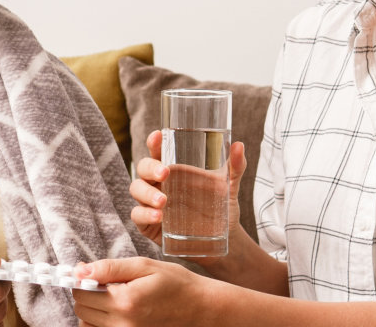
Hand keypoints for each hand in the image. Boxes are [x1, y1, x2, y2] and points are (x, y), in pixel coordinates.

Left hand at [72, 257, 216, 326]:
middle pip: (81, 309)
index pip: (81, 292)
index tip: (92, 273)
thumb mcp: (145, 266)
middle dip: (87, 293)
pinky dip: (100, 323)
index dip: (83, 279)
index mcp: (125, 301)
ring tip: (112, 298)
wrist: (201, 309)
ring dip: (92, 310)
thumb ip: (110, 268)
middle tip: (106, 284)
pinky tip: (116, 311)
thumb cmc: (177, 284)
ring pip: (87, 324)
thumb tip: (80, 270)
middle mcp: (123, 324)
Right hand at [129, 131, 248, 250]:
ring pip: (136, 190)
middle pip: (143, 169)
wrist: (224, 239)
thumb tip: (239, 145)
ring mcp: (151, 203)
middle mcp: (159, 184)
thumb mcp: (229, 186)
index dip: (153, 143)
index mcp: (173, 171)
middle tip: (165, 173)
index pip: (157, 152)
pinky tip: (158, 216)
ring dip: (146, 193)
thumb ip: (235, 166)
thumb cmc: (221, 208)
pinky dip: (144, 214)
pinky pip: (137, 215)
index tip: (158, 135)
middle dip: (150, 168)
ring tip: (163, 201)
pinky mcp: (148, 224)